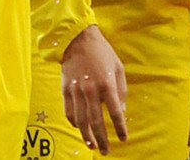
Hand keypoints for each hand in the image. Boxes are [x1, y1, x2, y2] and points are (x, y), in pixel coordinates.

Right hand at [60, 25, 127, 153]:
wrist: (78, 40)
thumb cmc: (102, 53)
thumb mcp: (119, 68)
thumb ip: (121, 90)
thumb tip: (121, 111)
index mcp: (107, 84)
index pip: (115, 112)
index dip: (120, 128)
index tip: (124, 138)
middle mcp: (91, 90)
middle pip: (96, 122)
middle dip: (102, 139)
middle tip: (106, 151)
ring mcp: (76, 91)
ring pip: (81, 121)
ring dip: (87, 136)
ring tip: (93, 146)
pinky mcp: (65, 90)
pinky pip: (69, 112)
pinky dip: (74, 124)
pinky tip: (80, 129)